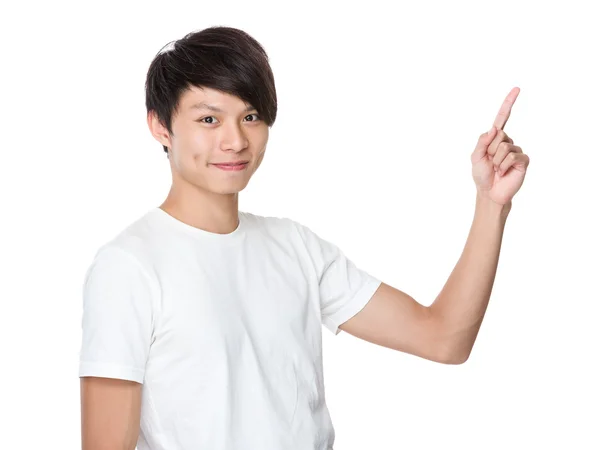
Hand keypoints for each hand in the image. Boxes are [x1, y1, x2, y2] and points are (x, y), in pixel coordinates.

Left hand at [471, 87, 529, 205]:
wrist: (489, 193)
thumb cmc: (481, 175)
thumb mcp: (475, 157)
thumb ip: (482, 142)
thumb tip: (494, 129)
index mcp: (494, 138)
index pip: (502, 118)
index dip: (508, 103)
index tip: (517, 88)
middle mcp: (507, 141)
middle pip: (498, 135)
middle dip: (490, 150)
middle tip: (490, 163)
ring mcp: (516, 150)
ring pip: (503, 146)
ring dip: (496, 160)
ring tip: (497, 169)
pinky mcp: (523, 160)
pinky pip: (512, 156)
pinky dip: (503, 166)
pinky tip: (503, 172)